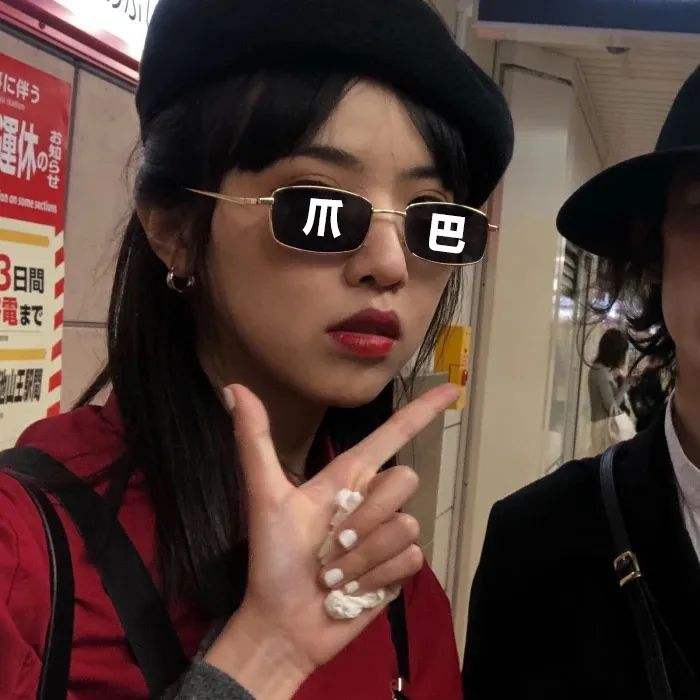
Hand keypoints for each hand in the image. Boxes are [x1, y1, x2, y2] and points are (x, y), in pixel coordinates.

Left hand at [205, 382, 460, 698]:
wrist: (283, 623)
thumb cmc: (273, 560)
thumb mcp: (264, 497)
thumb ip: (254, 442)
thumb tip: (234, 388)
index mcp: (347, 477)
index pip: (393, 434)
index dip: (423, 410)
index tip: (452, 388)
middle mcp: (374, 500)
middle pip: (404, 480)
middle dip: (365, 517)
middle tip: (329, 546)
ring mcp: (389, 535)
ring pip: (406, 525)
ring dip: (362, 558)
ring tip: (334, 575)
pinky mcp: (399, 568)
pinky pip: (410, 558)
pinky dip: (375, 578)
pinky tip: (352, 591)